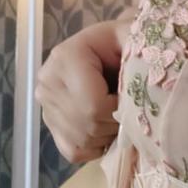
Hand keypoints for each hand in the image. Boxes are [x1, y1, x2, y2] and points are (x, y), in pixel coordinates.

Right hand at [37, 15, 129, 163]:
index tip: (134, 98)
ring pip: (82, 140)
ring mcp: (45, 106)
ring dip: (108, 135)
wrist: (108, 51)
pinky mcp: (50, 127)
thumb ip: (137, 51)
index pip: (93, 105)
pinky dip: (96, 146)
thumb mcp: (132, 37)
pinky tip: (105, 126)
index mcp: (65, 57)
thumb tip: (141, 79)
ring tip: (118, 114)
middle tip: (130, 109)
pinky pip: (75, 151)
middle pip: (87, 125)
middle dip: (116, 124)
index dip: (120, 110)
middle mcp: (47, 83)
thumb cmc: (123, 44)